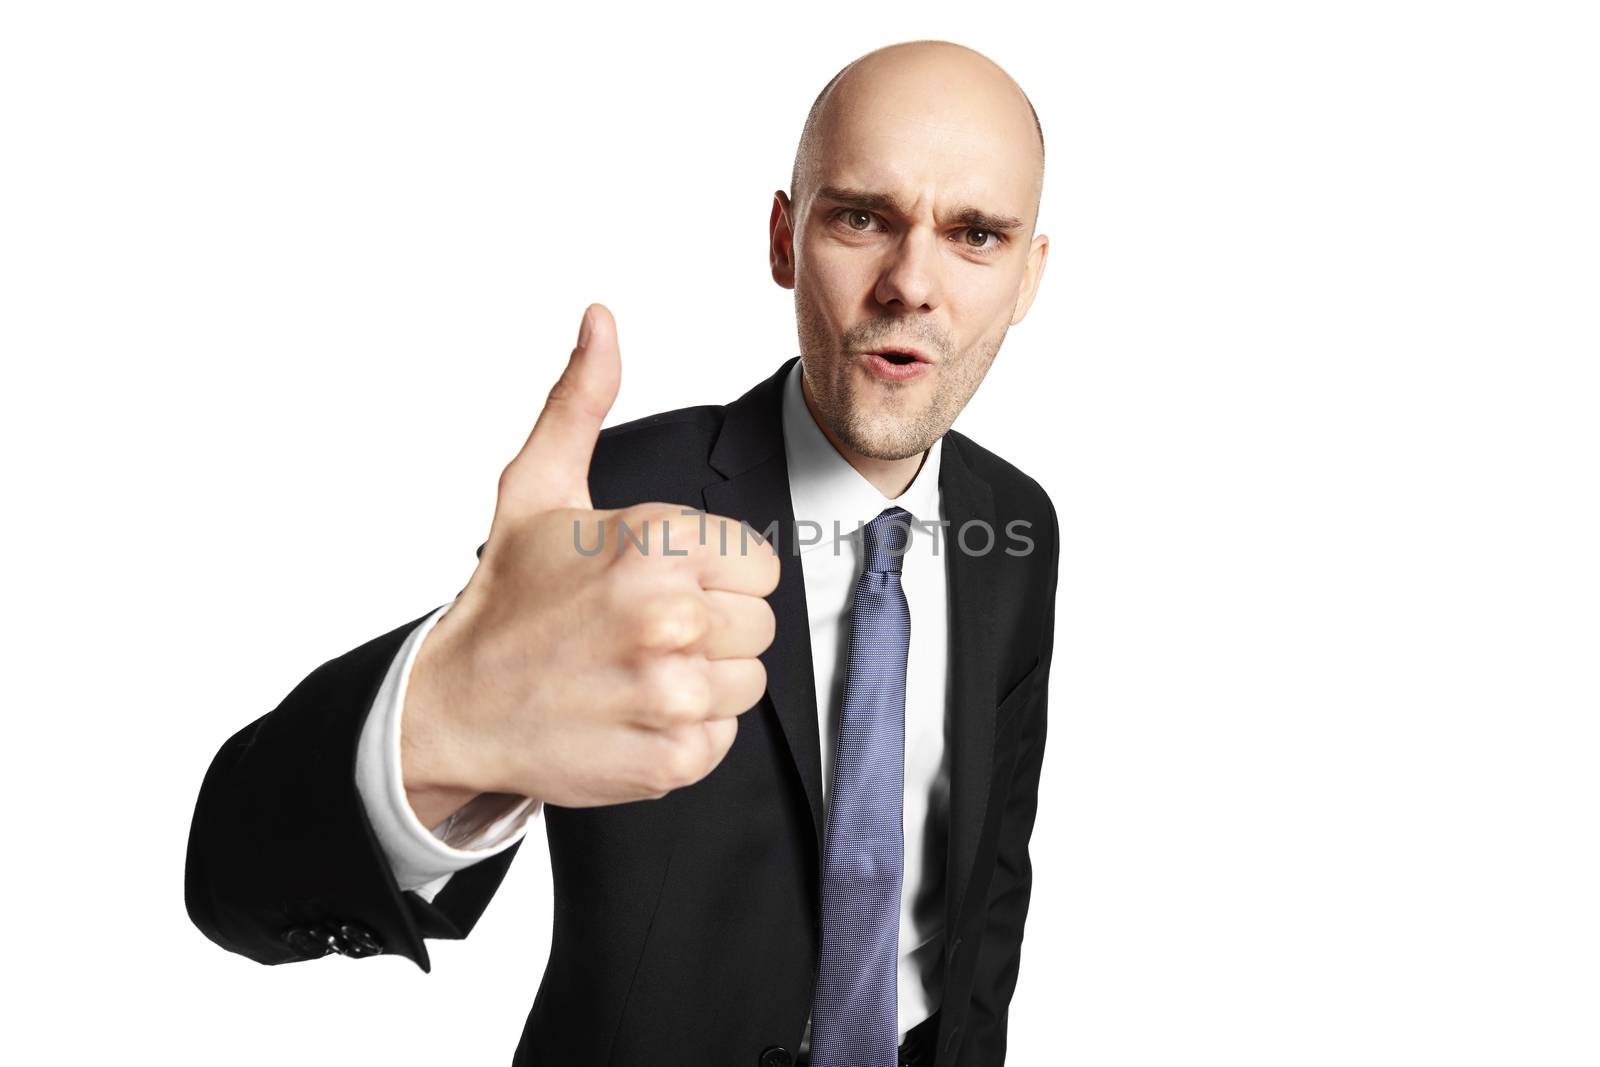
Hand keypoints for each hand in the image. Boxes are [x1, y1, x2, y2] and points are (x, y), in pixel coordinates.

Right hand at [399, 304, 779, 821]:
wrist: (451, 706)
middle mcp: (668, 616)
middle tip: (647, 631)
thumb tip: (600, 320)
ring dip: (702, 682)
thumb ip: (582, 401)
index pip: (759, 563)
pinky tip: (633, 712)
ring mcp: (668, 693)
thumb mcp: (538, 488)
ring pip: (747, 683)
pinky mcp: (666, 759)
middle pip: (761, 623)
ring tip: (637, 671)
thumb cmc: (506, 597)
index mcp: (653, 541)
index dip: (717, 575)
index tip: (666, 584)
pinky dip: (684, 735)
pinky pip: (721, 740)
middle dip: (713, 627)